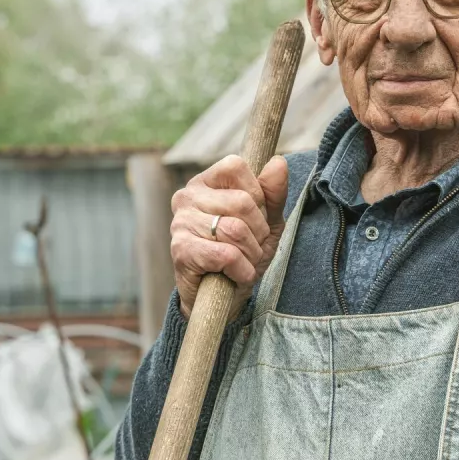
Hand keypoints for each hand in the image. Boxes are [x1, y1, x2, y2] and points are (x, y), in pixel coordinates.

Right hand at [171, 154, 288, 317]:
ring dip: (251, 253)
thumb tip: (278, 162)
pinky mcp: (181, 250)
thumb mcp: (266, 221)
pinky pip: (226, 255)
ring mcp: (180, 223)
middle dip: (258, 231)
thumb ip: (273, 193)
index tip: (255, 216)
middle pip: (241, 201)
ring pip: (235, 230)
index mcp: (205, 182)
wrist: (223, 297)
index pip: (235, 165)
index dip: (257, 193)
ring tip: (243, 262)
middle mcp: (187, 196)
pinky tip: (236, 274)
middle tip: (251, 246)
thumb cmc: (243, 253)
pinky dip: (242, 270)